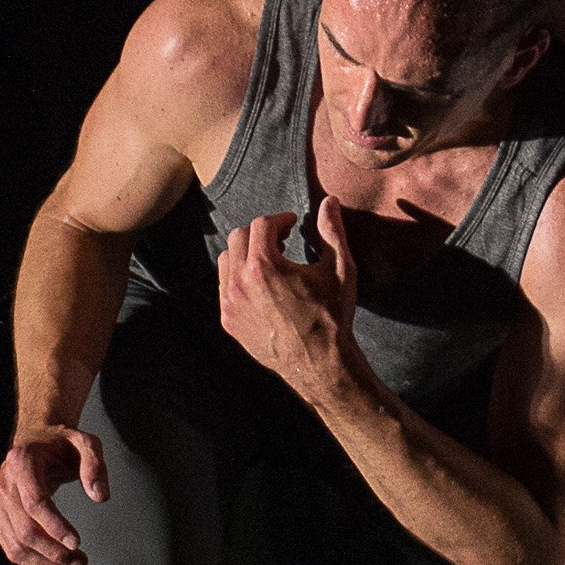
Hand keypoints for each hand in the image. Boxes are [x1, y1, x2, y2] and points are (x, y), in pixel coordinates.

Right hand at [0, 424, 108, 564]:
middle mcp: (2, 483)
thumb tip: (100, 497)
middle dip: (54, 553)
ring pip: (15, 545)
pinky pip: (10, 547)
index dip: (55, 526)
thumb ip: (95, 466)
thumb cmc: (63, 443)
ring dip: (45, 564)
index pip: (36, 502)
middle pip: (25, 529)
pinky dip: (34, 562)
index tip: (77, 543)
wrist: (35, 439)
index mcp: (22, 462)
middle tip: (81, 564)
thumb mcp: (86, 443)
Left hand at [216, 197, 357, 397]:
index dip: (279, 219)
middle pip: (238, 237)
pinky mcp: (229, 321)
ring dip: (246, 253)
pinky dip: (239, 278)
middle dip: (260, 232)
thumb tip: (329, 201)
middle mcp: (239, 283)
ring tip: (271, 260)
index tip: (293, 223)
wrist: (320, 363)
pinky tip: (263, 285)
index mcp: (264, 266)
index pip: (261, 225)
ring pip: (226, 261)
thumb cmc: (332, 315)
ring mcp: (230, 304)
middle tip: (282, 238)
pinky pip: (225, 287)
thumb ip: (332, 231)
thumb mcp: (340, 270)